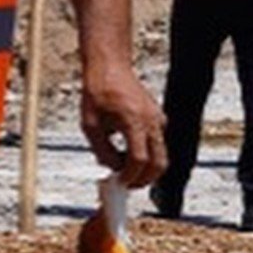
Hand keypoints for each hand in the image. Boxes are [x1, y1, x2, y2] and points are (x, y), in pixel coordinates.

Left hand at [77, 65, 165, 189]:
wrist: (110, 68)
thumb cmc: (98, 92)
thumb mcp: (90, 126)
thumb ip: (102, 151)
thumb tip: (113, 169)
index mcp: (134, 121)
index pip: (139, 159)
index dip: (131, 176)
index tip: (120, 183)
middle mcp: (152, 121)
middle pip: (159, 162)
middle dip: (145, 179)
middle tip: (128, 185)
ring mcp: (158, 119)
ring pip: (161, 155)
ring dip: (146, 168)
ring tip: (124, 170)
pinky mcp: (158, 118)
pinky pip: (157, 143)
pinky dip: (147, 154)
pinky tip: (127, 154)